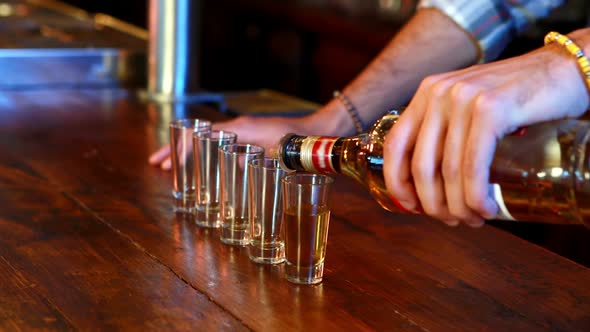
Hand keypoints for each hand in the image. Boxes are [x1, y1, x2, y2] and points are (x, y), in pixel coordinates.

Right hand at [149, 115, 309, 169]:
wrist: (313, 133)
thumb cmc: (296, 144)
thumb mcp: (272, 156)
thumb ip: (250, 162)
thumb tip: (230, 171)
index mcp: (239, 129)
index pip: (200, 136)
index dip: (181, 149)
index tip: (165, 163)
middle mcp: (238, 127)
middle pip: (198, 135)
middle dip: (177, 149)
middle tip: (158, 163)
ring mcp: (244, 130)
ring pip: (208, 139)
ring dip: (190, 151)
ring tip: (172, 164)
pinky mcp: (251, 136)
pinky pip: (221, 143)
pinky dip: (206, 152)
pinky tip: (202, 163)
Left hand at [383, 41, 589, 226]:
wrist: (566, 70)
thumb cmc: (518, 96)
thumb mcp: (470, 105)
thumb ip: (447, 130)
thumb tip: (428, 183)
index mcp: (427, 93)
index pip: (395, 145)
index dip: (397, 182)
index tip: (411, 207)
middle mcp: (439, 93)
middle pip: (421, 165)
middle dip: (434, 204)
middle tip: (452, 220)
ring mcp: (464, 99)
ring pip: (449, 171)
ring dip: (459, 207)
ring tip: (474, 219)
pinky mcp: (491, 109)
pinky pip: (473, 166)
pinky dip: (475, 196)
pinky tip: (485, 208)